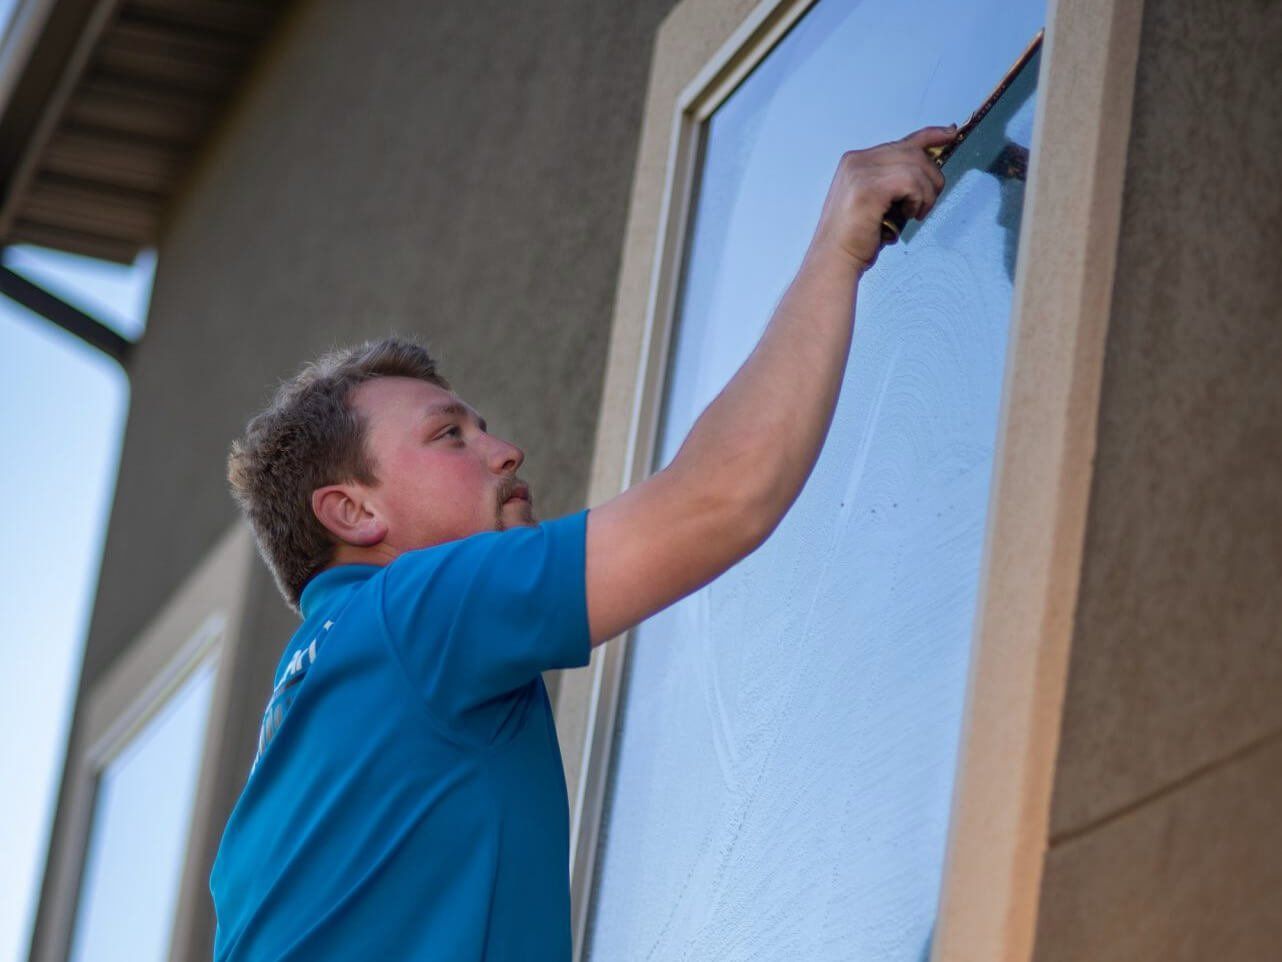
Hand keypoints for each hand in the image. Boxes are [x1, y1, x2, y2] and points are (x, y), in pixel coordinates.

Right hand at [808, 125, 954, 272]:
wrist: (833, 260)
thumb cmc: (854, 239)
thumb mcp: (875, 202)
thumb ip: (892, 183)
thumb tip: (926, 173)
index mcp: (856, 161)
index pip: (902, 141)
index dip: (930, 135)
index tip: (950, 134)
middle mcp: (857, 161)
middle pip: (913, 152)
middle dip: (932, 177)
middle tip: (927, 203)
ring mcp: (861, 172)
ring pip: (916, 167)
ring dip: (926, 193)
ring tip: (916, 213)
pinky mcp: (870, 188)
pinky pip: (911, 182)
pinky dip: (918, 199)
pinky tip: (910, 214)